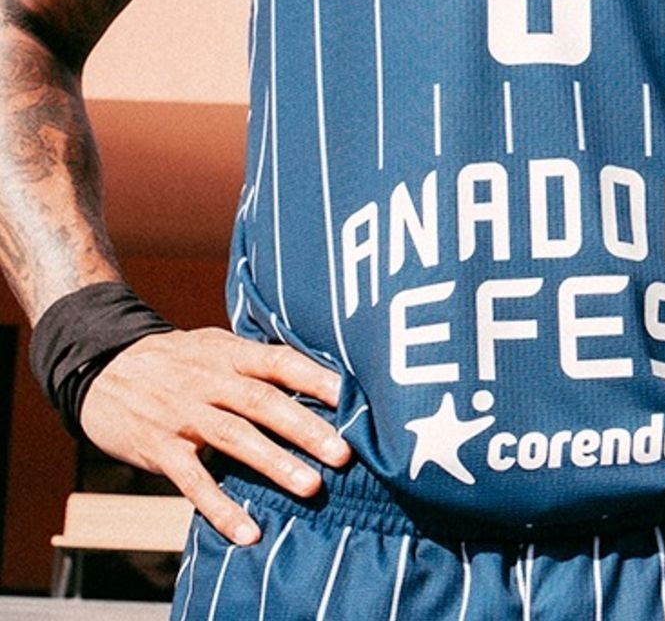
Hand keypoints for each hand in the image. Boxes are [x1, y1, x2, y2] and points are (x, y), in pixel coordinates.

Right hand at [79, 327, 351, 545]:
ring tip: (311, 486)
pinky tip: (248, 531)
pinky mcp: (159, 449)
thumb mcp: (215, 345)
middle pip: (262, 402)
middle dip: (304, 428)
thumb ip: (257, 360)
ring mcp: (183, 415)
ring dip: (274, 464)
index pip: (278, 361)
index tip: (352, 396)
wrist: (101, 368)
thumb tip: (320, 374)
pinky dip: (220, 507)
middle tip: (342, 453)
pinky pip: (192, 482)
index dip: (315, 377)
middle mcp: (209, 381)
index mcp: (229, 353)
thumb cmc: (177, 359)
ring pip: (234, 438)